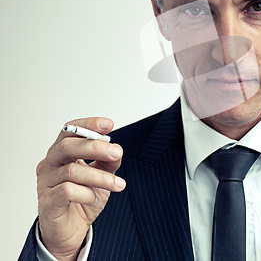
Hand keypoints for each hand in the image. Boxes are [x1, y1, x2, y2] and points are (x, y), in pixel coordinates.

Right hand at [36, 118, 124, 260]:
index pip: (69, 130)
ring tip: (118, 184)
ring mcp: (46, 183)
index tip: (109, 124)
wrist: (70, 231)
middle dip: (95, 147)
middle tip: (116, 153)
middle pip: (67, 146)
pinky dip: (88, 193)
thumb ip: (108, 161)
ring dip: (101, 176)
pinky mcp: (47, 202)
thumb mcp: (101, 176)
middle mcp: (50, 164)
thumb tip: (117, 150)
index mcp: (61, 153)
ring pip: (72, 170)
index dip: (88, 125)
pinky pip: (68, 191)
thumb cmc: (82, 199)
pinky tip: (95, 198)